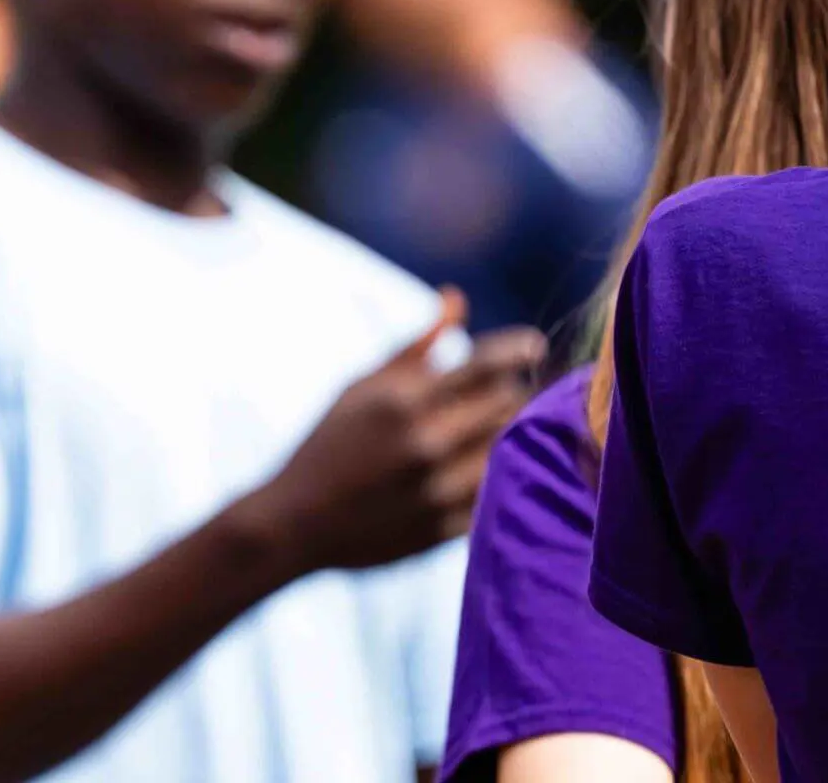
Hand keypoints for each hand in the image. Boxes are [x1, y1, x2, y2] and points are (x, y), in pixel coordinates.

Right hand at [234, 287, 543, 573]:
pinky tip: (479, 466)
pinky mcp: (445, 529)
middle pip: (508, 405)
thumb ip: (415, 347)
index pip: (485, 365)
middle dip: (513, 390)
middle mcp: (425, 444)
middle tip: (506, 389)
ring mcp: (438, 491)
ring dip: (510, 432)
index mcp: (402, 402)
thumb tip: (456, 297)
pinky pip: (497, 492)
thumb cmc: (329, 444)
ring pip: (510, 449)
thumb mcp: (362, 388)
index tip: (532, 346)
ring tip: (493, 427)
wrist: (295, 523)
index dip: (516, 350)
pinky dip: (497, 473)